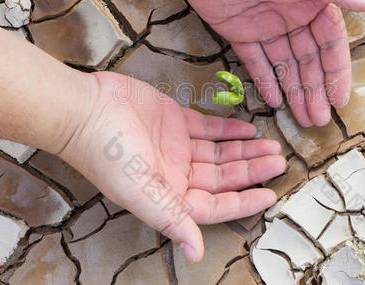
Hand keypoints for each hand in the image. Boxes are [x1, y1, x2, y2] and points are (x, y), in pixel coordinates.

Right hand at [58, 72, 285, 261]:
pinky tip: (248, 129)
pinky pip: (208, 128)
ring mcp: (176, 147)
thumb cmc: (107, 152)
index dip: (243, 202)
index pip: (215, 206)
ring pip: (220, 153)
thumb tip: (196, 255)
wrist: (84, 109)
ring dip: (245, 150)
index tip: (271, 194)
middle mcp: (176, 175)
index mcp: (169, 196)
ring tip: (272, 146)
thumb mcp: (140, 191)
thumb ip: (172, 219)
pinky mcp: (174, 121)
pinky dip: (228, 130)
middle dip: (251, 171)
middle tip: (280, 161)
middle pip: (222, 177)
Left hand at [172, 0, 364, 126]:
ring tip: (303, 119)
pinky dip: (266, 81)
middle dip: (315, 90)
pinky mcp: (239, 32)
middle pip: (308, 60)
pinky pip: (256, 62)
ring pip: (285, 65)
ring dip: (294, 91)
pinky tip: (275, 101)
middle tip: (319, 121)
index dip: (336, 73)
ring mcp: (266, 26)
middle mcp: (293, 16)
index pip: (330, 44)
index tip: (340, 101)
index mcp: (313, 1)